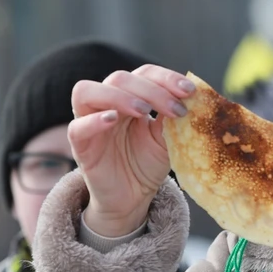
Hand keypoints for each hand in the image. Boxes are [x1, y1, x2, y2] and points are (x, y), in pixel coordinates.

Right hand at [68, 65, 194, 236]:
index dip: (166, 77)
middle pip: (119, 78)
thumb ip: (174, 117)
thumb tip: (195, 97)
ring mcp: (90, 123)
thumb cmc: (149, 164)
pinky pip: (77, 127)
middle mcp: (108, 104)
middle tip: (176, 109)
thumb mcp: (168, 138)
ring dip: (120, 96)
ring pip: (87, 92)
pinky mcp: (81, 147)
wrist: (134, 198)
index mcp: (131, 98)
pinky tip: (113, 120)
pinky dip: (94, 121)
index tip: (189, 90)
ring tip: (144, 112)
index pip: (144, 73)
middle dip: (152, 89)